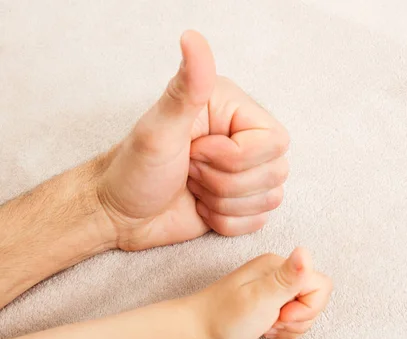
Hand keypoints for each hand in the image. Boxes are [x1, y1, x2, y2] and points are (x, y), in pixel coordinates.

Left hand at [97, 30, 288, 249]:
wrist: (119, 212)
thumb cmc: (134, 168)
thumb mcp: (159, 127)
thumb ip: (188, 86)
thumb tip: (193, 38)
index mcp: (234, 112)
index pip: (274, 142)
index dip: (235, 157)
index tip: (195, 151)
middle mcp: (245, 139)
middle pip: (276, 171)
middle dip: (224, 182)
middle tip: (190, 170)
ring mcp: (247, 174)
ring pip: (270, 198)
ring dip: (223, 202)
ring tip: (194, 187)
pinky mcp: (243, 202)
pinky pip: (258, 221)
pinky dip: (225, 221)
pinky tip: (200, 206)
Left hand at [189, 248, 331, 338]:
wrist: (199, 332)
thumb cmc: (224, 316)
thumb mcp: (260, 297)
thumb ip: (288, 277)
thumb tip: (305, 251)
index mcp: (280, 266)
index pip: (320, 285)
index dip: (308, 307)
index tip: (283, 314)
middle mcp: (281, 275)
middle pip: (315, 301)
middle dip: (299, 320)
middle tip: (273, 321)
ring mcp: (277, 291)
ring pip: (306, 314)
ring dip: (290, 328)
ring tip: (266, 326)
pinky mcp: (273, 306)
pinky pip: (295, 323)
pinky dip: (285, 332)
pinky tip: (266, 330)